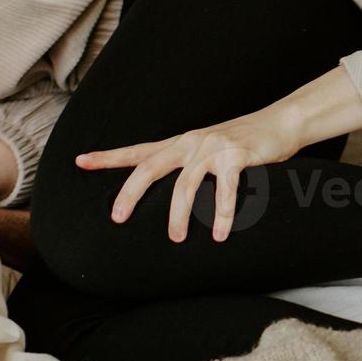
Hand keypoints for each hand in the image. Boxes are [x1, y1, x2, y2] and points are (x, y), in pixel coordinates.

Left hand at [75, 107, 302, 242]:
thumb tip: (169, 196)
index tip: (80, 162)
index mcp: (180, 143)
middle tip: (117, 218)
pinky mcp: (237, 156)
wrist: (281, 121)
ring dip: (177, 214)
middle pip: (149, 167)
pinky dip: (220, 214)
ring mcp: (213, 148)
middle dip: (130, 193)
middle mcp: (191, 142)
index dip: (108, 157)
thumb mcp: (207, 148)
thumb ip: (186, 165)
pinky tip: (219, 234)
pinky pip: (224, 190)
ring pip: (184, 184)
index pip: (137, 151)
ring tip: (175, 238)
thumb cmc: (243, 142)